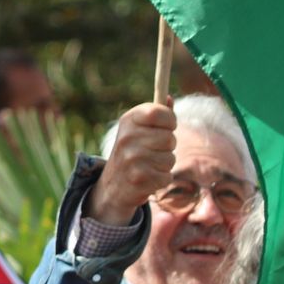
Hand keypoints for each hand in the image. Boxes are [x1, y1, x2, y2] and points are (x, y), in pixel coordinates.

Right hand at [87, 101, 175, 224]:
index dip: (170, 121)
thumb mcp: (139, 129)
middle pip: (170, 138)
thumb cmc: (133, 151)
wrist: (113, 185)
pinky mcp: (138, 178)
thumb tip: (169, 98)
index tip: (166, 127)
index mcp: (128, 120)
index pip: (159, 112)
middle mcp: (127, 137)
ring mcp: (131, 158)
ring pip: (170, 159)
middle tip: (153, 150)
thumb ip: (156, 114)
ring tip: (148, 165)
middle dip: (168, 147)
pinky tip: (148, 178)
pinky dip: (161, 179)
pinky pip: (167, 176)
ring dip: (164, 164)